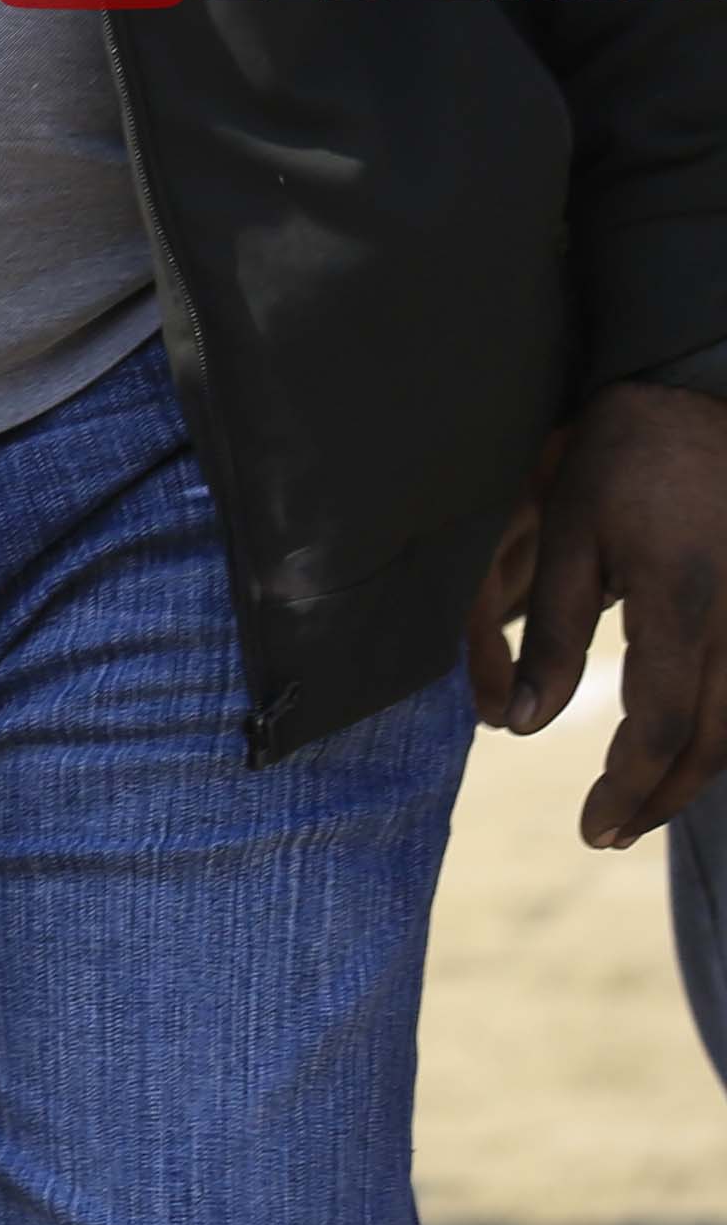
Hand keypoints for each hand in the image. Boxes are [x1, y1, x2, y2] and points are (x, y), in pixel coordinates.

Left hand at [466, 376, 726, 842]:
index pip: (658, 729)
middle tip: (610, 832)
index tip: (590, 829)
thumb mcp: (565, 535)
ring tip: (643, 804)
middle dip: (661, 798)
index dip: (626, 788)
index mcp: (682, 606)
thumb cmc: (621, 459)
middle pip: (713, 744)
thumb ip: (553, 635)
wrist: (704, 392)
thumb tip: (518, 724)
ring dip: (697, 774)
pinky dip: (725, 732)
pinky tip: (688, 747)